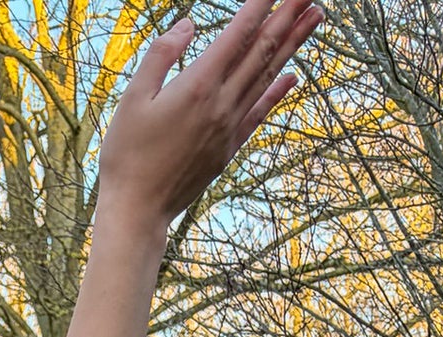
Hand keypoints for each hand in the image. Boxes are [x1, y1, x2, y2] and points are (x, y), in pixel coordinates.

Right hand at [98, 0, 322, 231]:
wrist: (137, 210)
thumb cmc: (126, 154)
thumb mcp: (132, 99)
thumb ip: (161, 56)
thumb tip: (189, 24)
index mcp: (198, 85)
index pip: (239, 34)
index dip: (261, 5)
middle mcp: (221, 103)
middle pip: (263, 50)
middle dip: (289, 15)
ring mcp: (229, 127)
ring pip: (267, 76)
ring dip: (294, 44)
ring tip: (316, 16)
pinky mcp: (227, 149)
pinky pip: (258, 113)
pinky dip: (277, 91)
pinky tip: (292, 76)